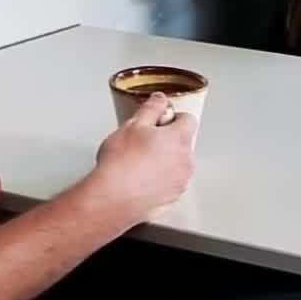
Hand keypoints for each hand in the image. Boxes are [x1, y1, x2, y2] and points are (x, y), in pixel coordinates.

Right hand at [89, 94, 197, 222]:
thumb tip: (159, 100)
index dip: (172, 117)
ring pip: (177, 164)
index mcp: (180, 138)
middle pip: (183, 142)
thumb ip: (152, 108)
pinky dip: (160, 180)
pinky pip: (169, 183)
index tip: (159, 120)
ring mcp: (180, 182)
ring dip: (165, 161)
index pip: (189, 119)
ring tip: (139, 163)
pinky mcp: (171, 199)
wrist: (111, 199)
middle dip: (168, 140)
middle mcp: (186, 161)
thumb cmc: (120, 164)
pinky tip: (140, 179)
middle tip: (144, 142)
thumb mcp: (133, 124)